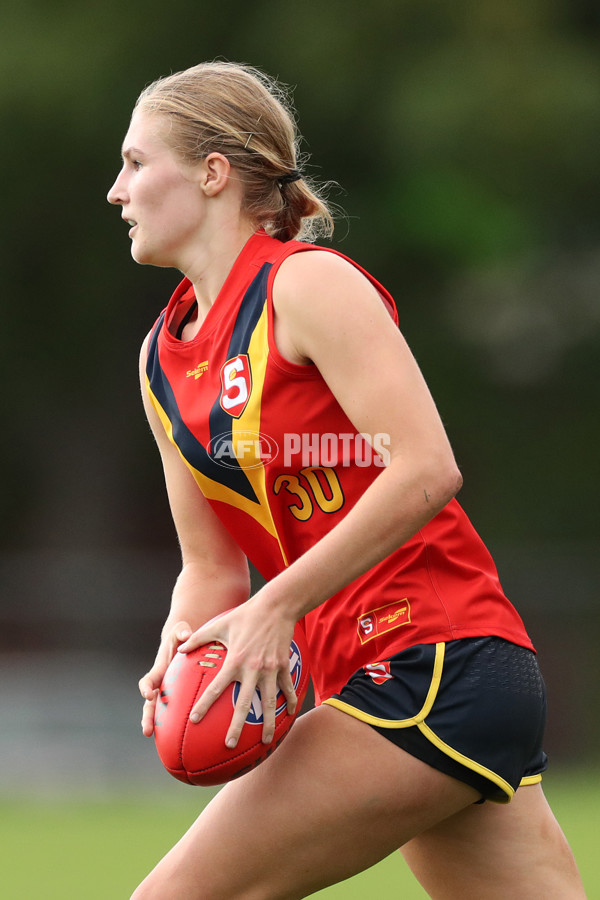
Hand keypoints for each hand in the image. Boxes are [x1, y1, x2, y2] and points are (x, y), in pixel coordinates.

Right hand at [138, 621, 191, 736]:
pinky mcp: (176, 697)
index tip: (148, 694)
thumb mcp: (180, 631)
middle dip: (147, 717)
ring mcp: (167, 693)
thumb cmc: (181, 636)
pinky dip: (176, 725)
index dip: (146, 688)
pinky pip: (174, 713)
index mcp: (158, 671)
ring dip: (158, 726)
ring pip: (160, 713)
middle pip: (149, 705)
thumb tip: (186, 634)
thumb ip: (182, 632)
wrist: (182, 643)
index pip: (148, 681)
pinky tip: (185, 740)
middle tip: (147, 731)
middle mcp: (159, 685)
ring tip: (160, 741)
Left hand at [178, 600, 297, 748]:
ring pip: (269, 703)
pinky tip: (289, 714)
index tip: (195, 719)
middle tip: (229, 744)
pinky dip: (289, 702)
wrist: (276, 607)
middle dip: (236, 726)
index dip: (205, 704)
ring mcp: (270, 670)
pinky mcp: (283, 666)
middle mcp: (252, 669)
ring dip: (267, 724)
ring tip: (266, 742)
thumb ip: (199, 638)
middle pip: (243, 704)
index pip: (217, 688)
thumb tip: (180, 649)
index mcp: (235, 661)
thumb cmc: (245, 615)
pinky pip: (287, 688)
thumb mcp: (219, 624)